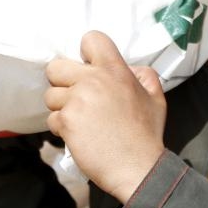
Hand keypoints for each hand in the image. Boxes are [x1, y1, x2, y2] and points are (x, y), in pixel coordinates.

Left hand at [44, 31, 166, 202]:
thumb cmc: (147, 134)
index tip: (89, 68)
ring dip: (62, 108)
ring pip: (51, 96)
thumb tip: (129, 68)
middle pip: (56, 67)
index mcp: (115, 70)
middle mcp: (93, 80)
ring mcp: (77, 100)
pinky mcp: (67, 121)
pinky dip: (62, 128)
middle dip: (62, 81)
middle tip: (76, 97)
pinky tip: (79, 136)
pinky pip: (52, 118)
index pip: (91, 39)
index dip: (86, 53)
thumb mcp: (156, 97)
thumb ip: (143, 75)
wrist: (138, 167)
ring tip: (81, 121)